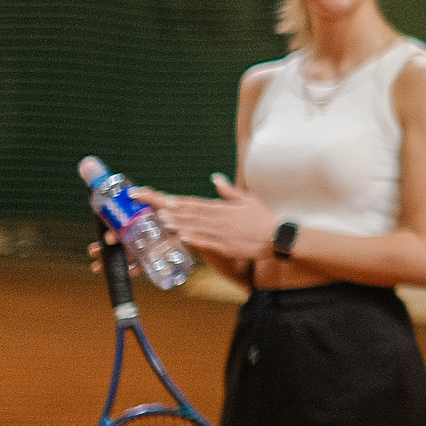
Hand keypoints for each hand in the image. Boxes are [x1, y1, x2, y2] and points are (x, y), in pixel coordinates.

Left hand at [152, 174, 277, 264]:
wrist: (277, 238)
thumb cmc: (262, 219)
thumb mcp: (247, 199)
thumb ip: (228, 190)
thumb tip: (215, 178)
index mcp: (221, 207)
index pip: (192, 202)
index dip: (174, 200)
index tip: (158, 197)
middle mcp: (218, 218)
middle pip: (188, 212)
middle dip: (167, 208)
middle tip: (149, 205)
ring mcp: (221, 233)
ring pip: (194, 226)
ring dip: (176, 222)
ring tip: (159, 219)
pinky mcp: (226, 247)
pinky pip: (207, 242)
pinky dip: (194, 238)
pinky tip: (182, 236)